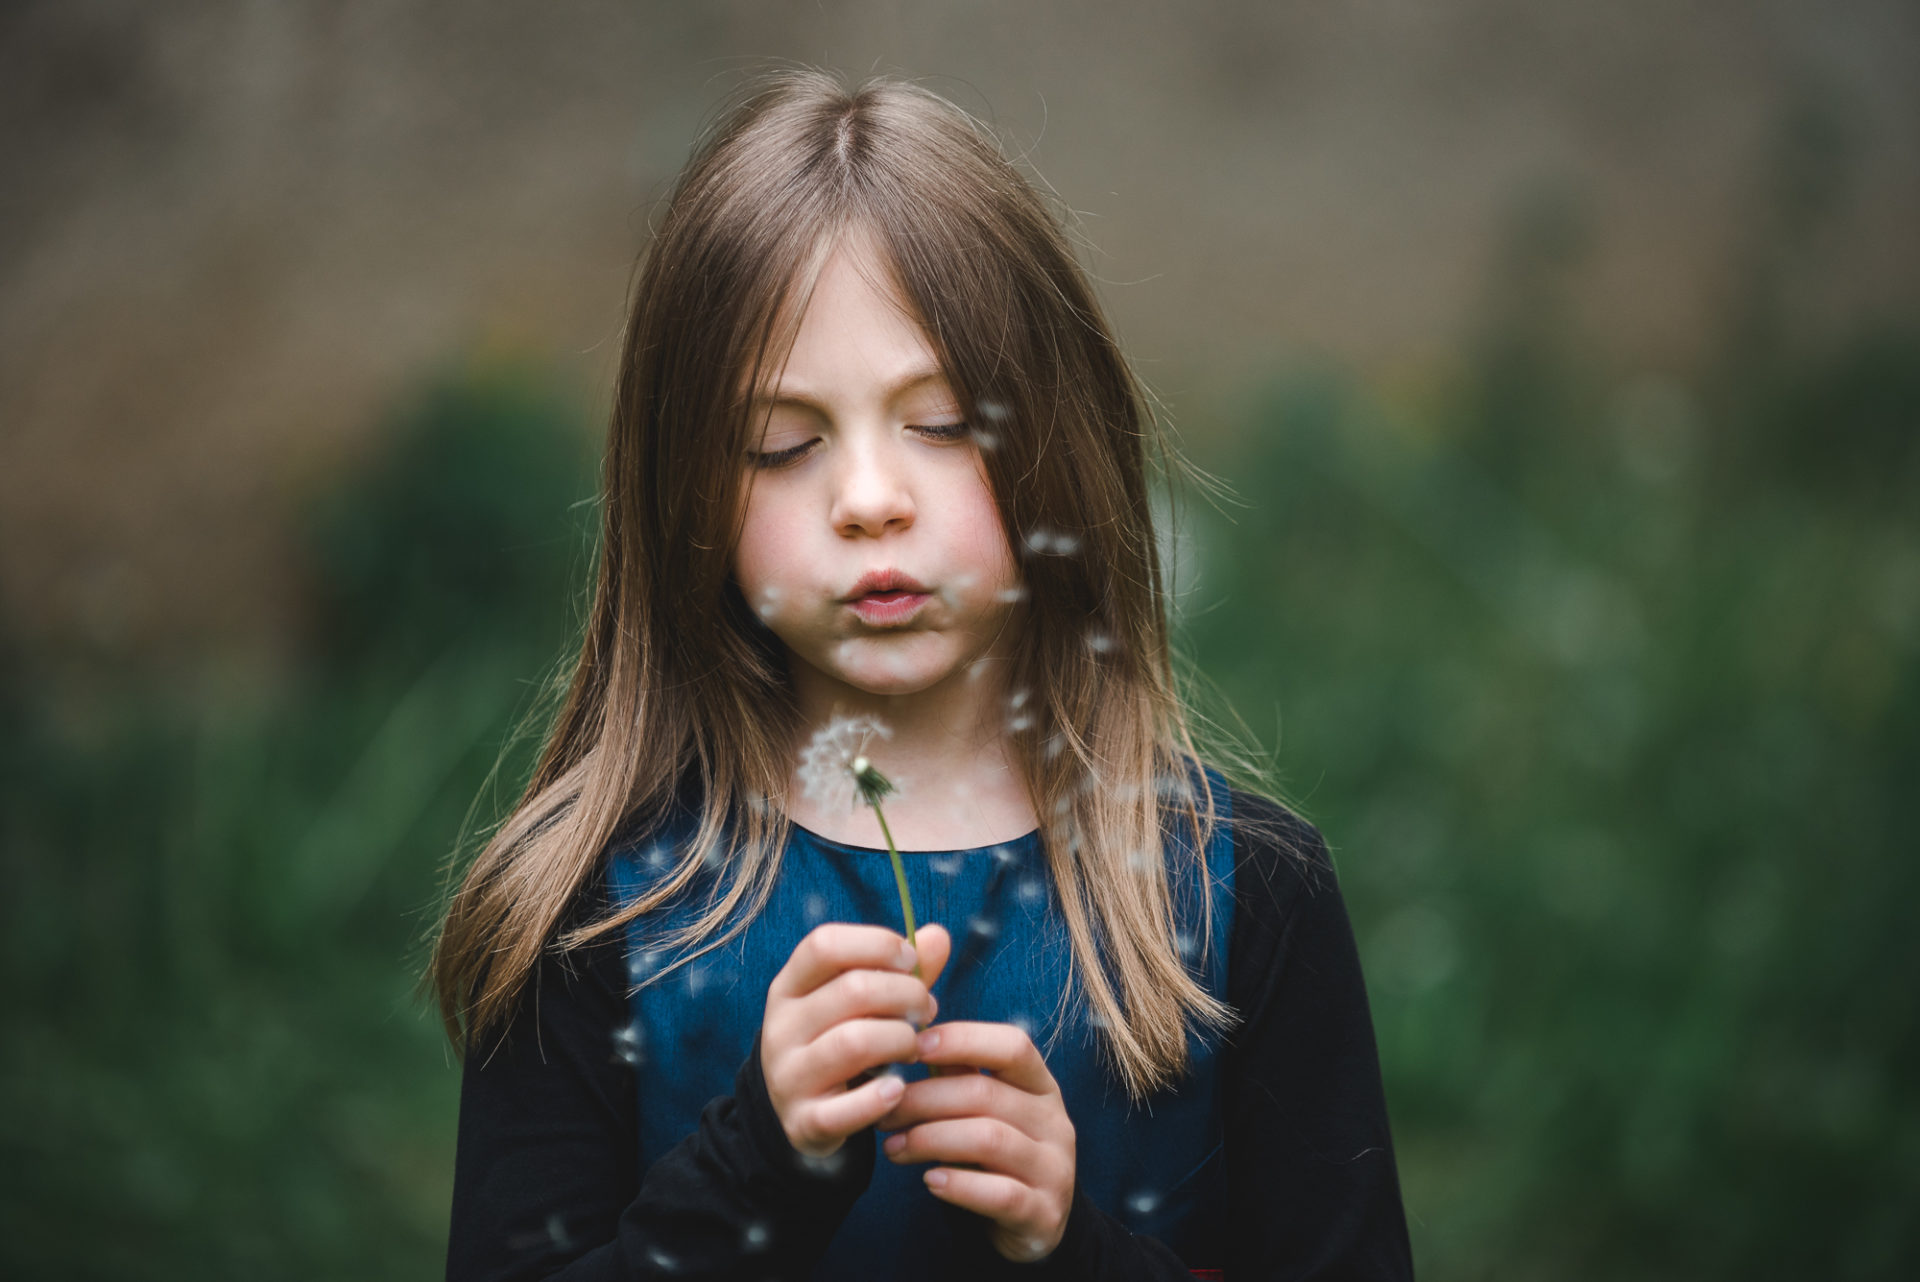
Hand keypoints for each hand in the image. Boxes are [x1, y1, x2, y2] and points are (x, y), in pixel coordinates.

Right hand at [759, 923, 951, 1158]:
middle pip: (852, 990)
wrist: (799, 1115)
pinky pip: (850, 1107)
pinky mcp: (804, 1121)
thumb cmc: (838, 1043)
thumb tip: (938, 936)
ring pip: (855, 1042)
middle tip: (927, 1009)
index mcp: (789, 988)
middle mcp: (781, 1028)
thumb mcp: (858, 1004)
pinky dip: (883, 1096)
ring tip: (915, 1046)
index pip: (824, 945)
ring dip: (901, 1040)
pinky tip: (899, 1088)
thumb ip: (898, 971)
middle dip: (906, 995)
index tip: (910, 959)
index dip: (876, 943)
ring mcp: (788, 1076)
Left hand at [877, 1021, 1077, 1262]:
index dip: (962, 1039)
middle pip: (986, 1093)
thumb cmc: (995, 1160)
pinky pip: (1000, 1192)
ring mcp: (1054, 1168)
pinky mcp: (1044, 1213)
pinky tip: (929, 1181)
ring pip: (989, 1139)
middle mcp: (1055, 1122)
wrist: (1031, 1229)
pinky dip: (959, 1184)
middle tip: (884, 1113)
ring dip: (930, 1140)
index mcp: (1041, 1087)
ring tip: (893, 1148)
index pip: (1013, 1046)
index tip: (912, 1045)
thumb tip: (908, 1036)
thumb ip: (957, 1078)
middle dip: (924, 1099)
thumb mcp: (983, 1113)